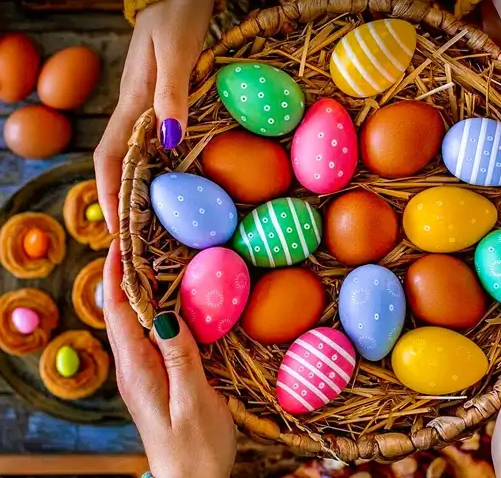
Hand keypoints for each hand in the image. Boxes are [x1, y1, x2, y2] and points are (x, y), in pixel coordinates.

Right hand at [94, 0, 214, 232]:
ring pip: (134, 161)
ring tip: (147, 231)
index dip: (109, 197)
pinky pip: (153, 147)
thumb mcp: (176, 51)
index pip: (109, 159)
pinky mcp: (163, 103)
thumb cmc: (179, 15)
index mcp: (132, 104)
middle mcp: (136, 111)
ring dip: (136, 195)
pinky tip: (169, 190)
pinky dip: (154, 173)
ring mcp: (148, 109)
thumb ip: (172, 94)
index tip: (117, 233)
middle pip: (117, 168)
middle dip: (119, 206)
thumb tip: (172, 139)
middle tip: (130, 246)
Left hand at [103, 241, 235, 477]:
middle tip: (143, 238)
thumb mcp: (194, 401)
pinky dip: (157, 309)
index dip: (118, 273)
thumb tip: (166, 314)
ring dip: (141, 289)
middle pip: (121, 312)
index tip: (123, 239)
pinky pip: (150, 335)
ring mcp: (143, 373)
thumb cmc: (196, 448)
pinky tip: (176, 301)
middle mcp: (134, 367)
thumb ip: (181, 357)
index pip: (119, 312)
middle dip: (126, 273)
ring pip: (135, 322)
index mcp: (138, 369)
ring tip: (158, 258)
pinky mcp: (156, 378)